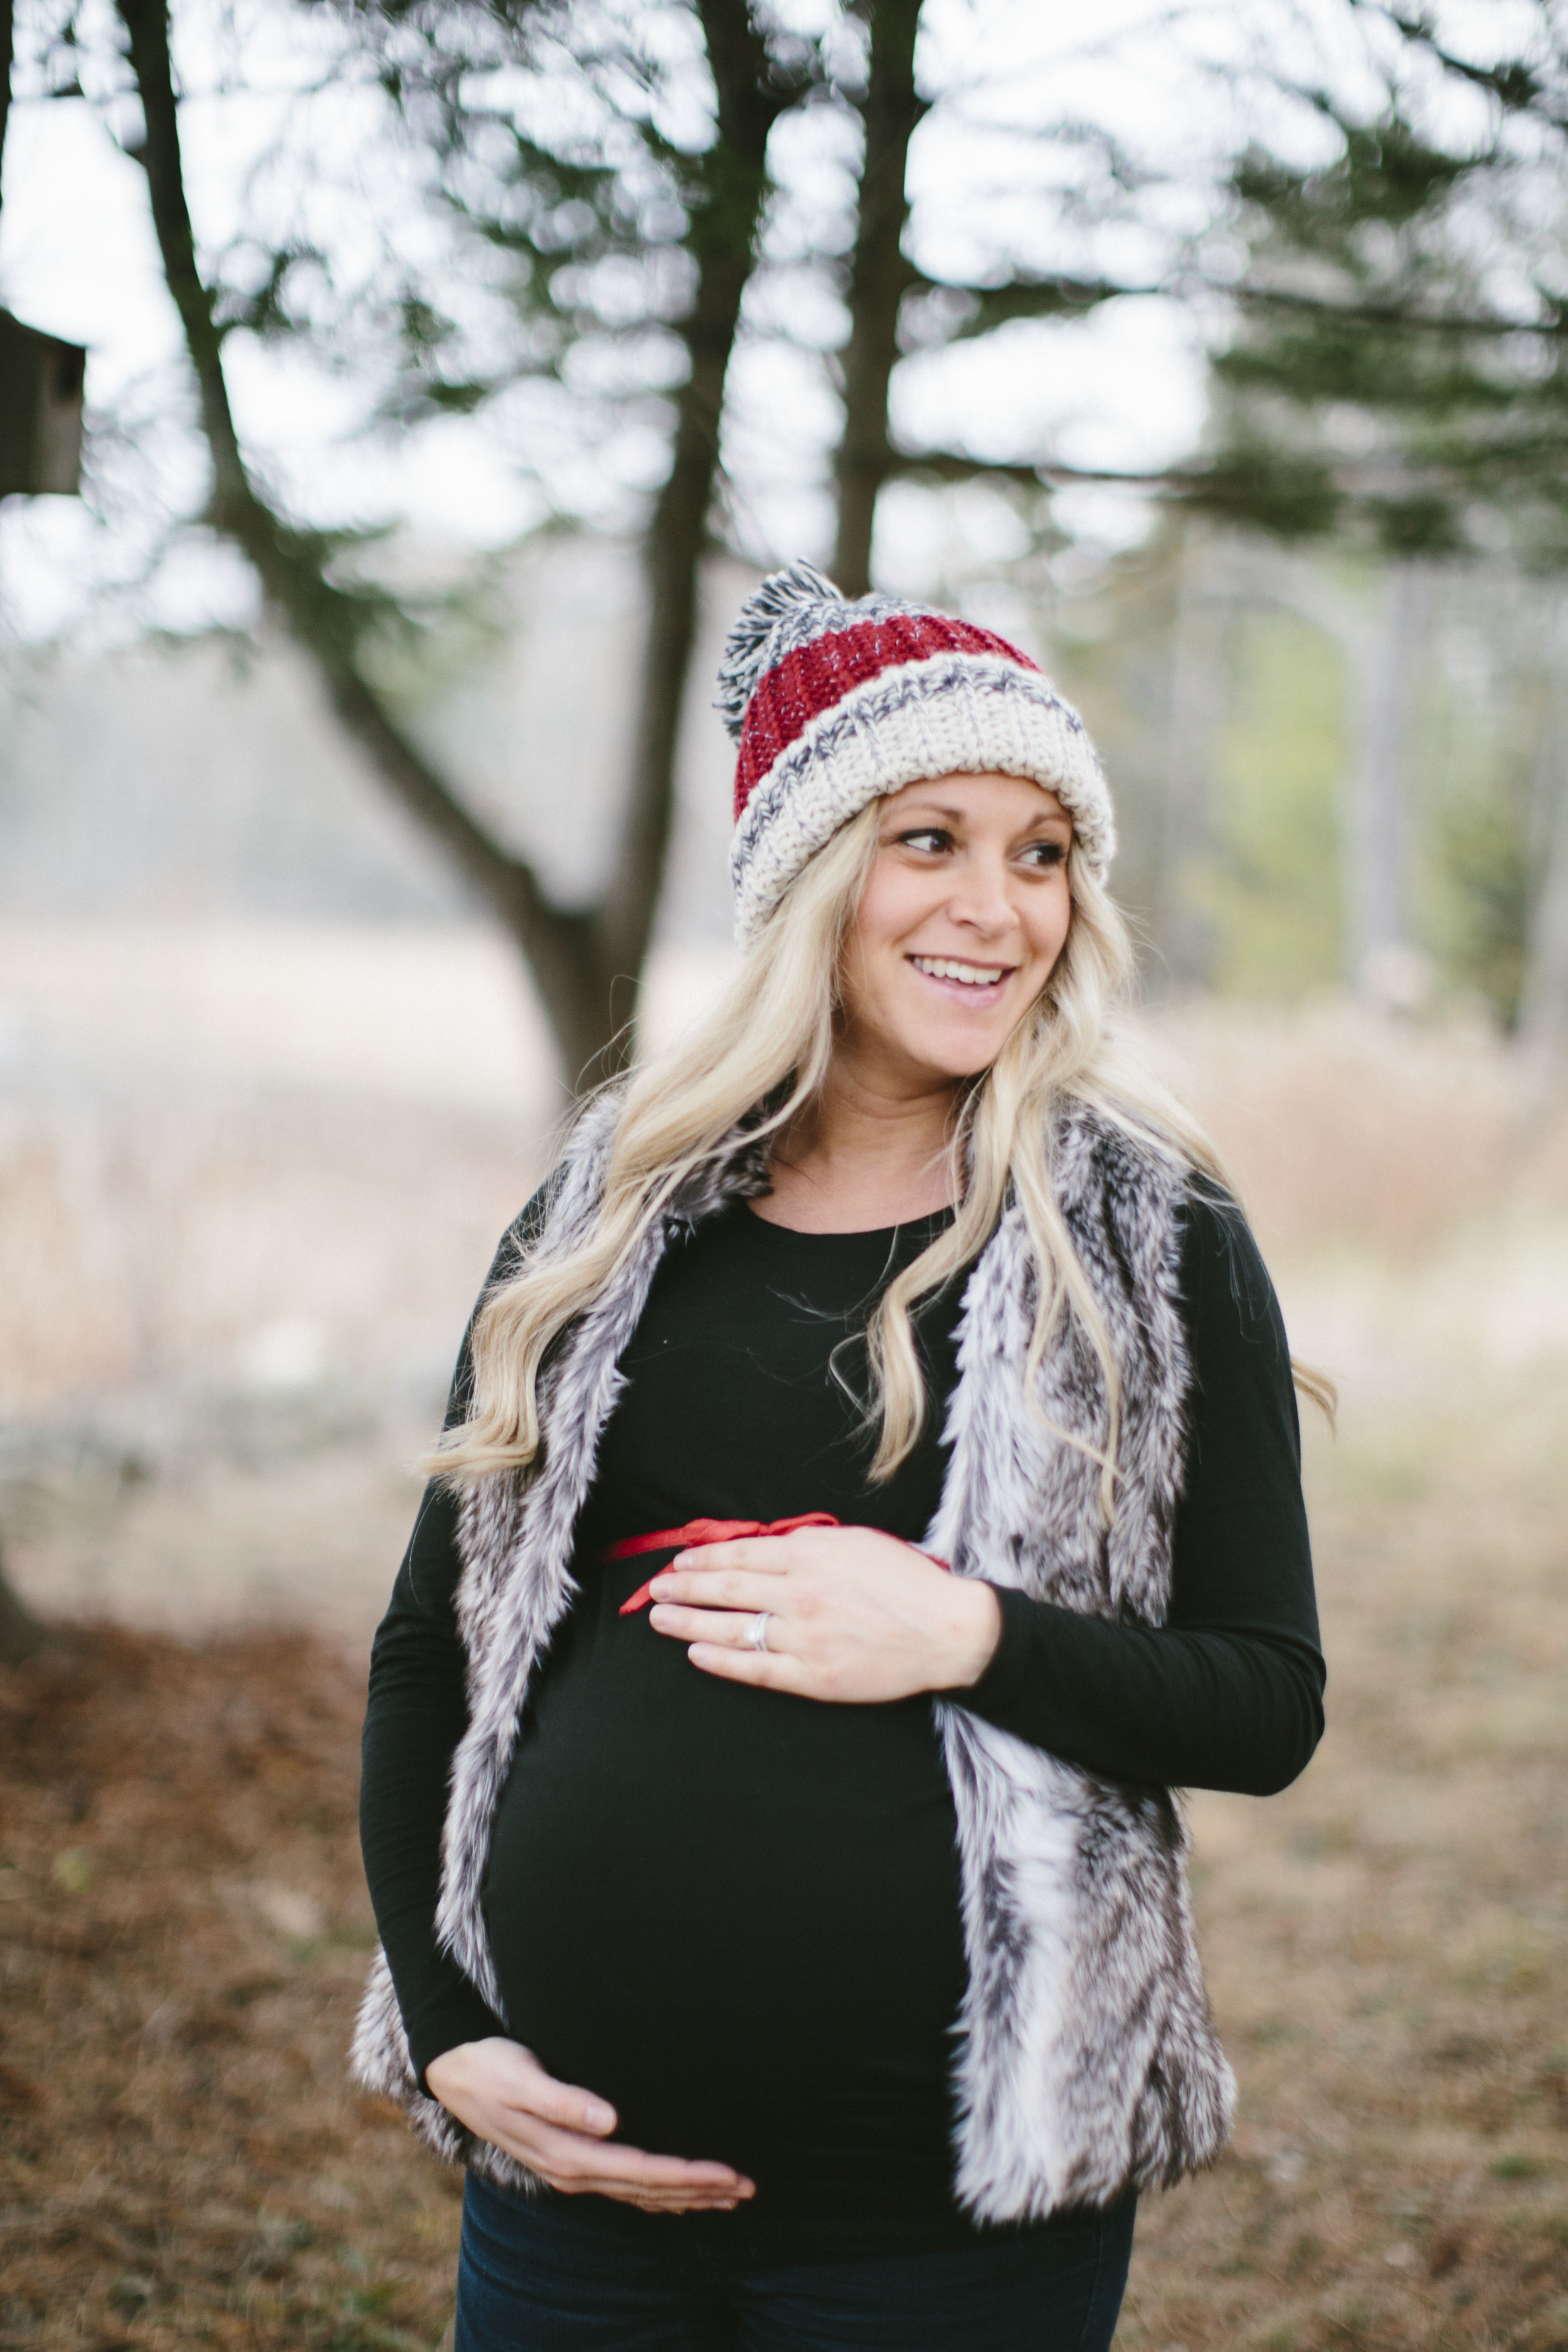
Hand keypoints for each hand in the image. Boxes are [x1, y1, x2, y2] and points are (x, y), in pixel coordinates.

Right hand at [423, 2039, 754, 2213]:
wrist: (453, 2073)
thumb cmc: (490, 2066)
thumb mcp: (521, 2076)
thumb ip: (564, 2100)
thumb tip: (608, 2119)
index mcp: (566, 2154)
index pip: (640, 2172)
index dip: (686, 2175)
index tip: (727, 2172)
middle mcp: (572, 2172)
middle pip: (647, 2191)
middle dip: (699, 2191)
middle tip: (747, 2188)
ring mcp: (570, 2171)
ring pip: (639, 2194)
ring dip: (685, 2196)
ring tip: (729, 2195)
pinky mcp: (570, 2160)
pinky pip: (624, 2187)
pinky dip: (658, 2194)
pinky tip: (678, 2195)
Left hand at [646, 1524, 1001, 1703]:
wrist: (947, 1630)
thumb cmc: (905, 1581)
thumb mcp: (855, 1543)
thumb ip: (807, 1545)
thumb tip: (762, 1547)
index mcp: (810, 1556)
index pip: (740, 1555)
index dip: (704, 1557)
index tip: (680, 1560)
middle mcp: (800, 1594)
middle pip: (726, 1589)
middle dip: (684, 1586)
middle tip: (657, 1587)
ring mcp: (804, 1638)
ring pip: (732, 1628)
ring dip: (689, 1622)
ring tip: (661, 1618)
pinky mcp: (813, 1676)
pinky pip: (755, 1668)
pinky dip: (721, 1660)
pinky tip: (698, 1653)